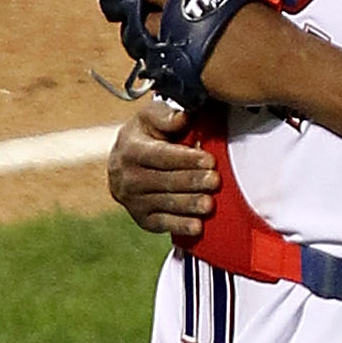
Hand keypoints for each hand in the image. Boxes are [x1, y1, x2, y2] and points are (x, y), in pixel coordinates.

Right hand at [107, 97, 218, 241]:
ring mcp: (132, 200)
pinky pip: (161, 224)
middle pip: (164, 181)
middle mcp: (126, 177)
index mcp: (130, 149)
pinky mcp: (141, 219)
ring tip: (209, 203)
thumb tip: (182, 117)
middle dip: (192, 181)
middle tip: (215, 181)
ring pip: (164, 203)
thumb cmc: (147, 135)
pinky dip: (180, 226)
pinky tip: (197, 226)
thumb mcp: (151, 118)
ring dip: (189, 204)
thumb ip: (166, 115)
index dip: (186, 159)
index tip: (209, 160)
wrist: (127, 162)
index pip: (160, 156)